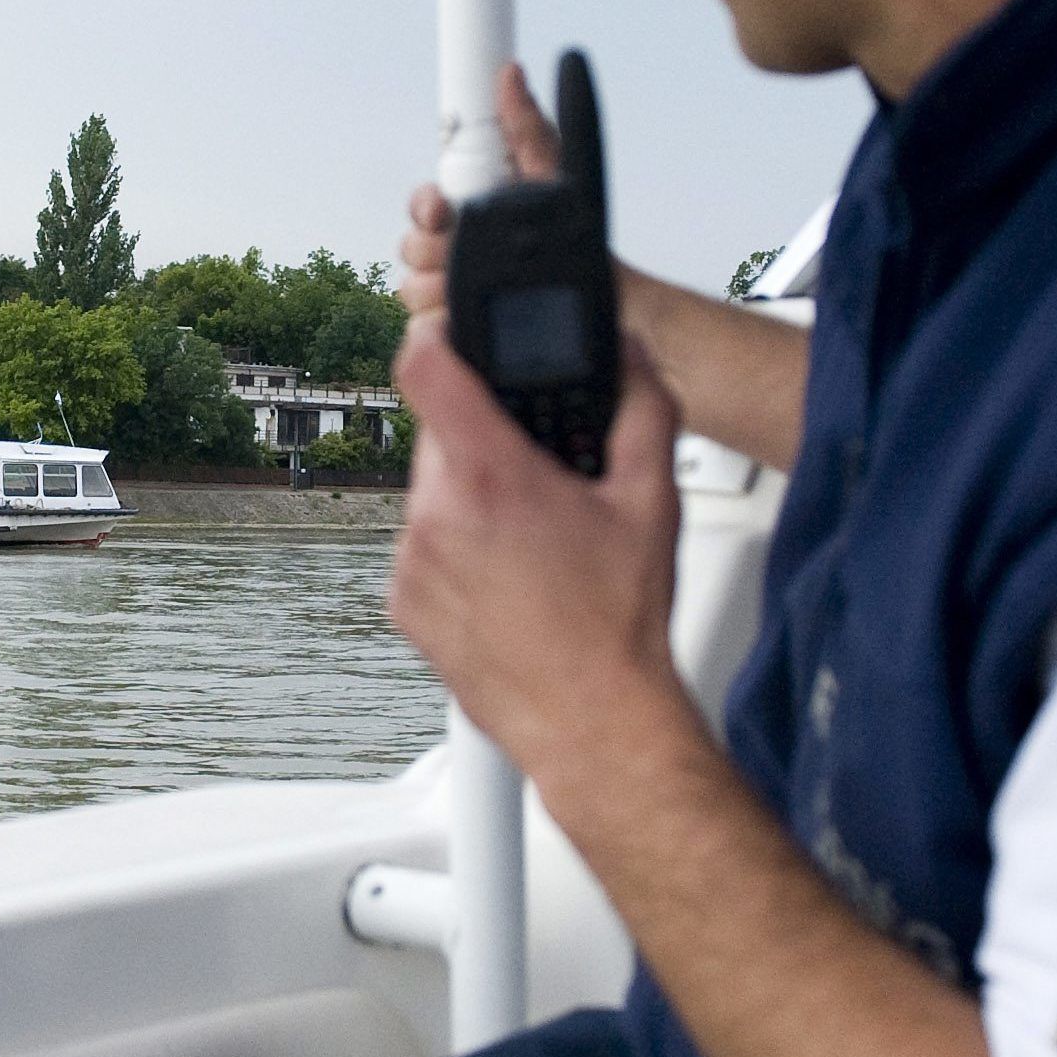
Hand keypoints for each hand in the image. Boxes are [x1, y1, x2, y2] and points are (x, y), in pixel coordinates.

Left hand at [385, 309, 697, 789]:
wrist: (595, 724)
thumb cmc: (619, 626)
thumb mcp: (652, 499)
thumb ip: (643, 406)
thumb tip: (629, 358)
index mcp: (491, 476)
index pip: (424, 366)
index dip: (434, 335)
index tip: (448, 332)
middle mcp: (436, 515)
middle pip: (438, 434)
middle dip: (483, 439)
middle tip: (535, 472)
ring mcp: (412, 563)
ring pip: (430, 493)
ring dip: (470, 498)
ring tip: (530, 539)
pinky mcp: (404, 603)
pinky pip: (423, 547)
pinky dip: (456, 549)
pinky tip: (508, 579)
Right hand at [396, 61, 565, 320]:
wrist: (607, 304)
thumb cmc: (582, 240)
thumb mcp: (556, 177)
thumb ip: (529, 129)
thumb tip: (512, 74)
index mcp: (470, 212)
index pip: (423, 205)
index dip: (425, 206)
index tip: (442, 209)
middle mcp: (454, 253)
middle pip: (410, 247)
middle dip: (432, 248)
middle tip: (462, 250)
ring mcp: (450, 295)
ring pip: (410, 289)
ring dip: (437, 289)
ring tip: (471, 290)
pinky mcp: (455, 334)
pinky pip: (422, 331)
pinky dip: (438, 327)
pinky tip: (461, 321)